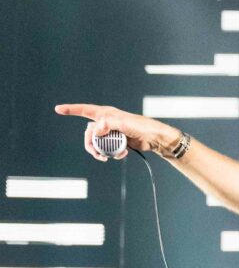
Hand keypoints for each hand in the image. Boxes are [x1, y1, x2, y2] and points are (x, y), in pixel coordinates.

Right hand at [54, 102, 175, 161]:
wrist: (153, 138)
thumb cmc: (140, 127)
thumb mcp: (123, 123)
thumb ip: (107, 124)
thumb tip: (94, 130)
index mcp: (105, 114)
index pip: (84, 110)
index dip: (71, 110)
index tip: (58, 109)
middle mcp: (105, 122)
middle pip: (89, 134)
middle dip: (90, 145)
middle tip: (96, 154)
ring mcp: (110, 133)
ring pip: (97, 144)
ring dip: (101, 152)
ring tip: (107, 158)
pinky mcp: (117, 142)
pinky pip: (108, 149)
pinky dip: (113, 154)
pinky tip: (123, 154)